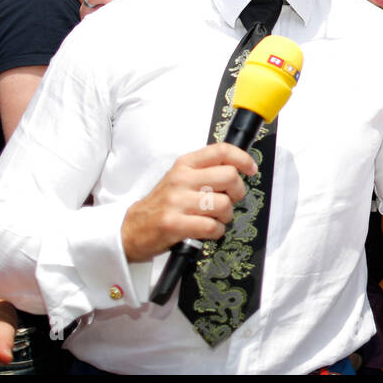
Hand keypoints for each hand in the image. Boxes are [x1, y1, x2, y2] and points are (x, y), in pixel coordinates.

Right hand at [120, 144, 257, 261]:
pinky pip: (212, 226)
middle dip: (237, 192)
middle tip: (229, 200)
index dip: (242, 158)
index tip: (251, 169)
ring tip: (216, 218)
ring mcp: (177, 202)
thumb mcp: (181, 178)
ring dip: (226, 215)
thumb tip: (238, 168)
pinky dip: (217, 231)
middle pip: (229, 177)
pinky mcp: (174, 224)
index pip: (221, 151)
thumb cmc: (163, 204)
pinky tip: (209, 230)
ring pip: (223, 204)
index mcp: (185, 164)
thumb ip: (205, 170)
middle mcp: (181, 179)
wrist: (132, 228)